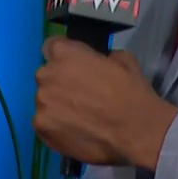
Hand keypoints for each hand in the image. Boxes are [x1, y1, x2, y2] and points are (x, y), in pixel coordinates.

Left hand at [34, 39, 177, 170]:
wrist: (136, 131)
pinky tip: (75, 131)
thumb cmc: (131, 92)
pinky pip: (45, 123)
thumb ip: (100, 57)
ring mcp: (41, 103)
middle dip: (60, 82)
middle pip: (47, 76)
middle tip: (80, 95)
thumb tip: (97, 62)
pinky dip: (56, 126)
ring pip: (45, 100)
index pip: (51, 47)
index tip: (74, 68)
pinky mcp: (41, 127)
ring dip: (57, 105)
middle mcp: (46, 75)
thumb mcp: (123, 60)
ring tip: (80, 117)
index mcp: (63, 53)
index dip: (64, 57)